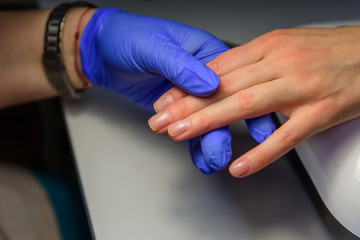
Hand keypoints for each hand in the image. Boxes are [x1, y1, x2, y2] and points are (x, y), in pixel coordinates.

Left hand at [80, 8, 232, 173]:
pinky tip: (201, 157)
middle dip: (221, 130)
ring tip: (211, 160)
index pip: (230, 78)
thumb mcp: (153, 47)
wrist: (103, 54)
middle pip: (221, 104)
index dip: (243, 100)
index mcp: (205, 52)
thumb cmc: (127, 38)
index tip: (252, 119)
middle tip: (219, 151)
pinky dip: (195, 144)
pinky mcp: (179, 110)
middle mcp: (204, 74)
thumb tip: (210, 84)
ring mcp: (191, 94)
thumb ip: (181, 66)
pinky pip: (191, 129)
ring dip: (209, 142)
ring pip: (208, 121)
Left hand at [148, 26, 359, 176]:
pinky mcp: (320, 111)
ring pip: (245, 105)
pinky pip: (286, 135)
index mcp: (269, 46)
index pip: (217, 67)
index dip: (188, 85)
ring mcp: (300, 88)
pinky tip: (239, 165)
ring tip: (181, 134)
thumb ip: (254, 60)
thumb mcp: (286, 45)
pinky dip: (261, 152)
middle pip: (223, 86)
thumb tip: (221, 73)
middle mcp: (280, 63)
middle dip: (187, 104)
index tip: (166, 99)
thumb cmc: (330, 50)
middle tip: (160, 119)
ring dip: (209, 121)